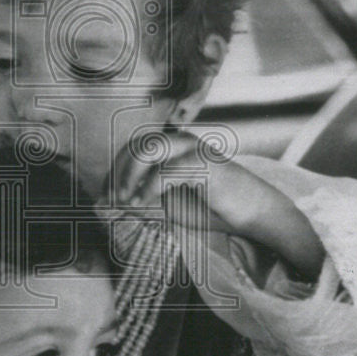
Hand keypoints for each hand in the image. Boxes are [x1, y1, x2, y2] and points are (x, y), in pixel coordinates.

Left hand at [110, 128, 324, 280]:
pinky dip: (148, 187)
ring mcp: (194, 149)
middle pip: (138, 144)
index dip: (114, 169)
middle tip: (111, 197)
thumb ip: (143, 201)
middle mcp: (182, 141)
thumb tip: (110, 204)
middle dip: (118, 171)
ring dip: (130, 175)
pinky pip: (168, 170)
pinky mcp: (205, 163)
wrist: (253, 214)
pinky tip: (141, 202)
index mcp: (173, 146)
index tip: (104, 194)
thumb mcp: (169, 206)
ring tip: (125, 199)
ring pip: (150, 149)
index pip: (134, 147)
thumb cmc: (213, 208)